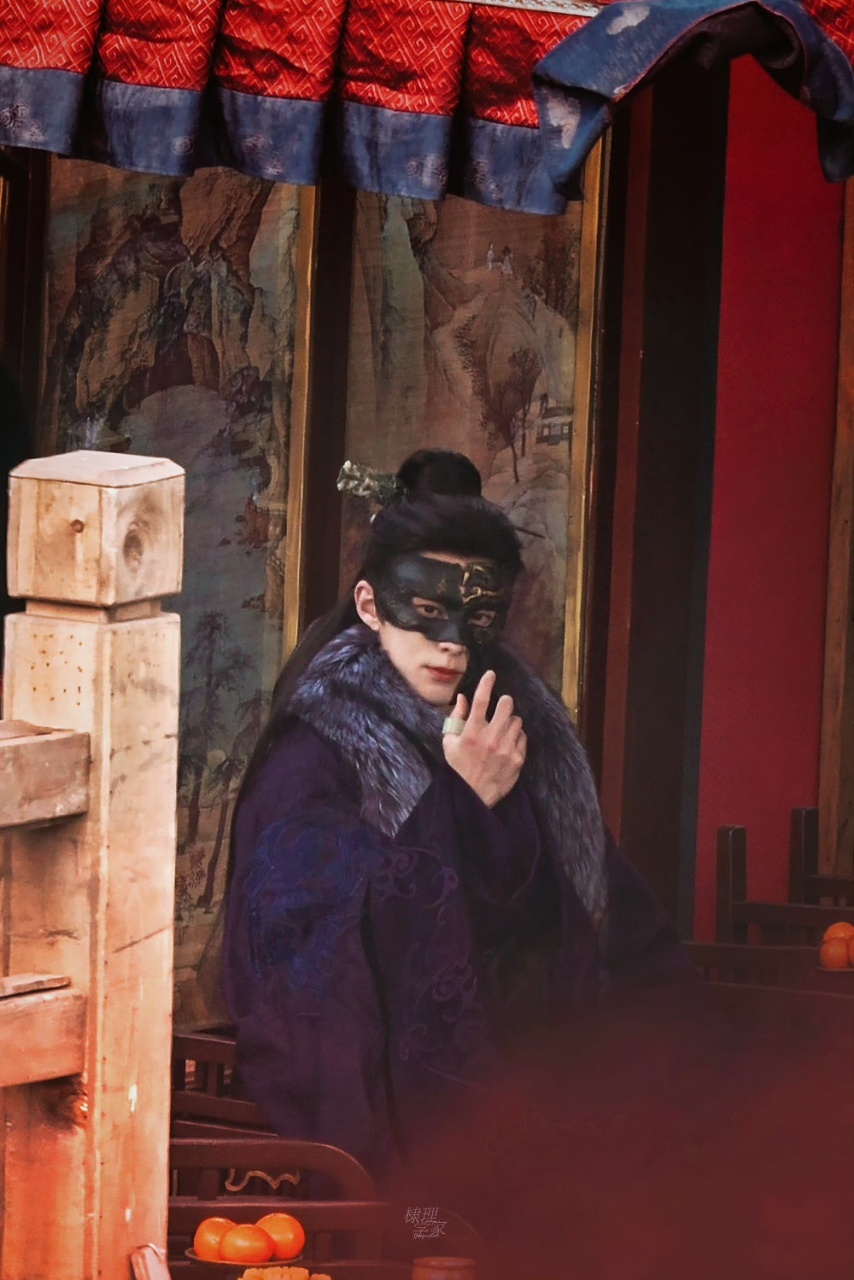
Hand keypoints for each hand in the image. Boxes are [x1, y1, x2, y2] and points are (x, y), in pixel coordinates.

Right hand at [442, 670, 526, 807]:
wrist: (473, 796)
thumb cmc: (459, 768)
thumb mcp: (449, 743)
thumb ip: (456, 719)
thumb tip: (462, 698)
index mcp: (472, 732)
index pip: (481, 700)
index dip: (487, 683)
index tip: (491, 674)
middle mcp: (490, 738)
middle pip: (506, 705)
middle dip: (504, 702)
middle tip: (501, 706)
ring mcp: (506, 748)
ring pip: (517, 721)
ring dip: (510, 721)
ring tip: (502, 730)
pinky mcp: (517, 758)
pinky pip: (523, 737)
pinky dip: (516, 736)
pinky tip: (508, 742)